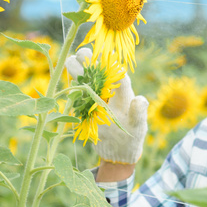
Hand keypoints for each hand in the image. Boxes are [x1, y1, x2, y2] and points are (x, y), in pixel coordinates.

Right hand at [65, 48, 148, 164]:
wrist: (118, 151)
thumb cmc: (132, 137)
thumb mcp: (137, 127)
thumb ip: (139, 114)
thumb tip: (140, 100)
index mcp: (124, 93)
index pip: (118, 75)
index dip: (111, 66)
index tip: (104, 58)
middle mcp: (110, 91)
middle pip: (100, 71)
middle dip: (91, 60)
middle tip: (82, 55)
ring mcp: (97, 97)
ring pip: (86, 77)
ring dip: (78, 68)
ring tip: (70, 62)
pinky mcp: (85, 105)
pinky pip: (77, 92)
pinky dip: (71, 84)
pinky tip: (66, 77)